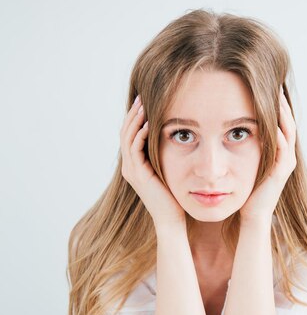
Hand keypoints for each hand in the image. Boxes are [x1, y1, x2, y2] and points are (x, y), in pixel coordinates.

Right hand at [120, 96, 185, 227]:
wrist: (171, 218)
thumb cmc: (173, 197)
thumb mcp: (168, 171)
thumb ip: (164, 156)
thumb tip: (173, 137)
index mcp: (134, 165)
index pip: (129, 135)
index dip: (134, 118)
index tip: (144, 102)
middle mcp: (129, 167)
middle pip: (124, 133)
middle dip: (132, 114)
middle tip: (141, 96)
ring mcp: (131, 171)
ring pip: (127, 138)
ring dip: (135, 120)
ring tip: (143, 104)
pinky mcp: (138, 174)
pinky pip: (135, 149)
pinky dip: (140, 135)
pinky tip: (149, 123)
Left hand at [239, 85, 296, 223]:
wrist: (252, 214)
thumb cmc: (245, 190)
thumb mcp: (244, 161)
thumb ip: (242, 145)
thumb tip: (226, 128)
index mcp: (277, 150)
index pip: (279, 120)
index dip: (275, 102)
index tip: (265, 83)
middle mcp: (285, 154)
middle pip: (287, 120)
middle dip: (281, 101)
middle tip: (274, 81)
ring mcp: (286, 162)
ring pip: (288, 130)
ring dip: (282, 112)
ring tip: (275, 94)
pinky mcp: (282, 171)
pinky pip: (283, 147)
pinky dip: (278, 133)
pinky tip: (272, 121)